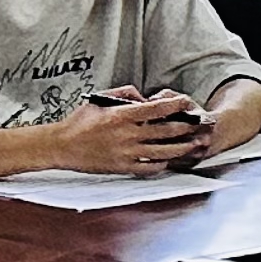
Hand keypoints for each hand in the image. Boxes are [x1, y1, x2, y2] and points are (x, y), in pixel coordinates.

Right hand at [51, 90, 204, 175]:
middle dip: (187, 126)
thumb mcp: (99, 100)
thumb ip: (124, 93)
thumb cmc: (79, 121)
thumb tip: (144, 96)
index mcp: (121, 115)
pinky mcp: (122, 168)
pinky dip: (162, 164)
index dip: (176, 105)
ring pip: (163, 152)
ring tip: (194, 144)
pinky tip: (169, 160)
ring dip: (182, 148)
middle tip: (200, 124)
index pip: (157, 109)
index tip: (188, 102)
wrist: (60, 146)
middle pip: (166, 131)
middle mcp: (127, 135)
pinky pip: (149, 168)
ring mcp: (126, 153)